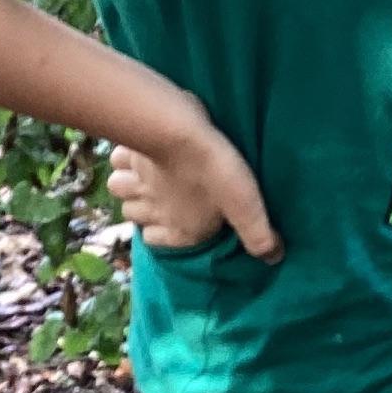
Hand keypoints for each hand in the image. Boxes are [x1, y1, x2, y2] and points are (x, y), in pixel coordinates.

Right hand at [108, 112, 282, 259]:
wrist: (179, 134)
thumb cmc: (217, 174)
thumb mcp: (245, 207)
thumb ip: (258, 235)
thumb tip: (273, 258)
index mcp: (179, 228)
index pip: (157, 241)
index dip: (165, 232)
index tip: (177, 219)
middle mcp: (150, 210)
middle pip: (134, 214)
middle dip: (144, 206)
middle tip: (166, 191)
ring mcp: (134, 182)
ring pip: (120, 189)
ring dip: (131, 183)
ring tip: (150, 173)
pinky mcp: (127, 154)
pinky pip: (118, 161)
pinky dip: (126, 157)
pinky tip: (142, 150)